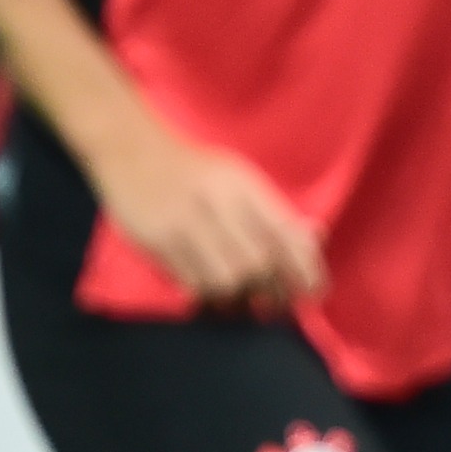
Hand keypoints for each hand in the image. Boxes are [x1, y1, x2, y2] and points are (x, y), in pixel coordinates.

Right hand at [85, 120, 326, 310]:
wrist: (134, 151)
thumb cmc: (198, 170)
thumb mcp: (241, 178)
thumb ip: (275, 210)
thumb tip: (315, 238)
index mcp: (244, 187)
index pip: (284, 233)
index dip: (305, 267)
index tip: (315, 289)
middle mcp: (217, 205)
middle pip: (257, 262)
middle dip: (272, 287)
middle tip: (277, 300)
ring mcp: (184, 224)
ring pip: (224, 278)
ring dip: (239, 296)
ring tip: (244, 298)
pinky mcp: (156, 242)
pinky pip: (191, 281)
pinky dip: (209, 294)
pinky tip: (215, 292)